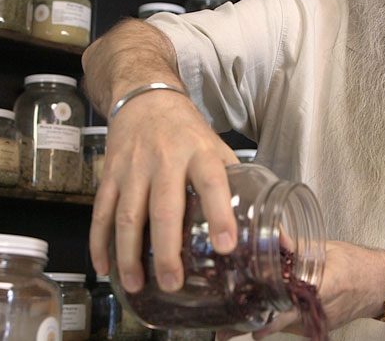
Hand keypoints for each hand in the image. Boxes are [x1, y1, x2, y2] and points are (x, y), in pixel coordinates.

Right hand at [89, 89, 239, 292]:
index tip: (226, 245)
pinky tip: (104, 267)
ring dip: (129, 254)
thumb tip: (285, 240)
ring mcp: (133, 168)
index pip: (213, 183)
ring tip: (136, 285)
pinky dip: (99, 241)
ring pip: (128, 215)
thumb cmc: (189, 133)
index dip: (220, 214)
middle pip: (164, 208)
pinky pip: (101, 211)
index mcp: (200, 154)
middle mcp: (165, 160)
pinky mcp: (110, 174)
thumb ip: (246, 192)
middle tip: (172, 283)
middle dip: (166, 249)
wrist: (145, 98)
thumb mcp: (221, 151)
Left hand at [248, 241, 384, 338]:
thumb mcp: (327, 249)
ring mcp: (319, 322)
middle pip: (281, 320)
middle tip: (230, 324)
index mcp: (323, 287)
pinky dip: (279, 321)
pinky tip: (265, 314)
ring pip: (285, 326)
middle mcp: (319, 310)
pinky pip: (294, 325)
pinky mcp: (318, 326)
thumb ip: (297, 248)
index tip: (244, 313)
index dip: (266, 308)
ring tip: (238, 320)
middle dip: (256, 322)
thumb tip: (272, 237)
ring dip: (265, 322)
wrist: (382, 285)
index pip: (289, 303)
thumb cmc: (359, 264)